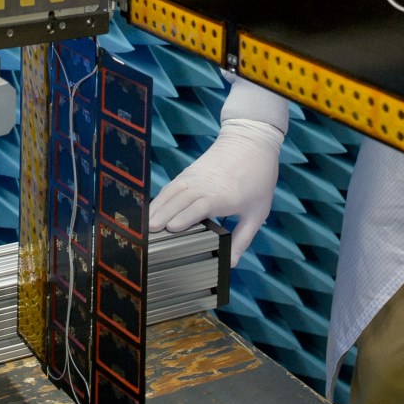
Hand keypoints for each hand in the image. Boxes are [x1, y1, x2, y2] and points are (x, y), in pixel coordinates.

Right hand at [149, 117, 282, 266]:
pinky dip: (160, 198)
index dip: (186, 216)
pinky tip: (151, 210)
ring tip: (144, 224)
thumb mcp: (257, 212)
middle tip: (148, 233)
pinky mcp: (189, 172)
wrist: (252, 140)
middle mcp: (206, 184)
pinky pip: (172, 185)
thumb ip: (243, 238)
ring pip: (172, 191)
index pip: (201, 205)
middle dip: (164, 216)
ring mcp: (195, 176)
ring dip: (158, 207)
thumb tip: (231, 263)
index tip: (172, 228)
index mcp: (224, 195)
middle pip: (181, 199)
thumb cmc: (258, 177)